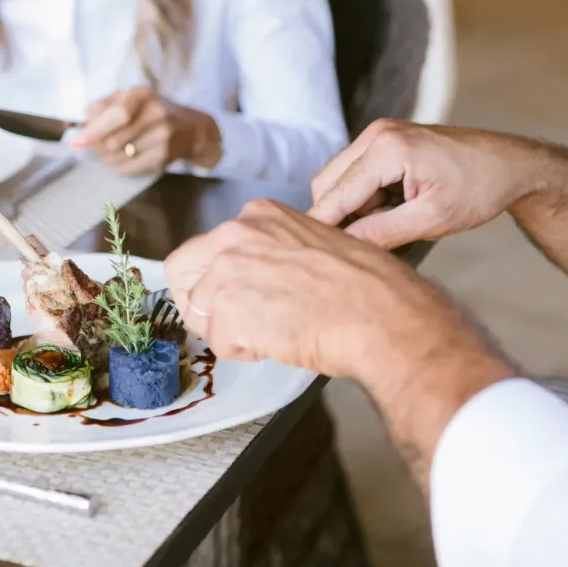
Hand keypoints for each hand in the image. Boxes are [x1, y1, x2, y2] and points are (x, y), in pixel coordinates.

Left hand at [73, 87, 221, 174]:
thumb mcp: (130, 98)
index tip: (77, 142)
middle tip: (95, 145)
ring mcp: (162, 136)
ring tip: (110, 151)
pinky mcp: (164, 156)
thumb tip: (84, 123)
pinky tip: (123, 158)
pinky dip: (119, 166)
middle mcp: (155, 113)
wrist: (191, 128)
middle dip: (97, 146)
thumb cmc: (151, 111)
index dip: (94, 130)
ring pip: (118, 157)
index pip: (116, 115)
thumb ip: (104, 106)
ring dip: (106, 157)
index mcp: (142, 94)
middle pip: (113, 140)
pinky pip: (129, 168)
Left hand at [166, 199, 514, 489]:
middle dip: (201, 303)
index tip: (234, 295)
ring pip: (200, 311)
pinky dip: (243, 351)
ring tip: (272, 333)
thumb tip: (259, 274)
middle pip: (183, 274)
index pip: (207, 247)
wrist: (384, 317)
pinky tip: (278, 343)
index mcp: (259, 215)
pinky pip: (218, 341)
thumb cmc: (368, 290)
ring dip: (230, 330)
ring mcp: (227, 269)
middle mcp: (236, 233)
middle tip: (233, 323)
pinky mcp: (227, 307)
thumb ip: (276, 252)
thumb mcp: (315, 246)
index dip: (217, 279)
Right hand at [308, 119, 542, 248]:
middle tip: (366, 244)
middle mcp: (375, 134)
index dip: (321, 227)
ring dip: (352, 207)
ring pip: (338, 179)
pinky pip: (355, 173)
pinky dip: (364, 197)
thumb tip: (346, 247)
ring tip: (391, 224)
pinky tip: (393, 209)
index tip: (311, 256)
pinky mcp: (384, 141)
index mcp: (386, 149)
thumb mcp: (433, 219)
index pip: (335, 195)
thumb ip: (383, 232)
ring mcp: (378, 134)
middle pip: (327, 184)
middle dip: (338, 216)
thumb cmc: (480, 188)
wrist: (510, 164)